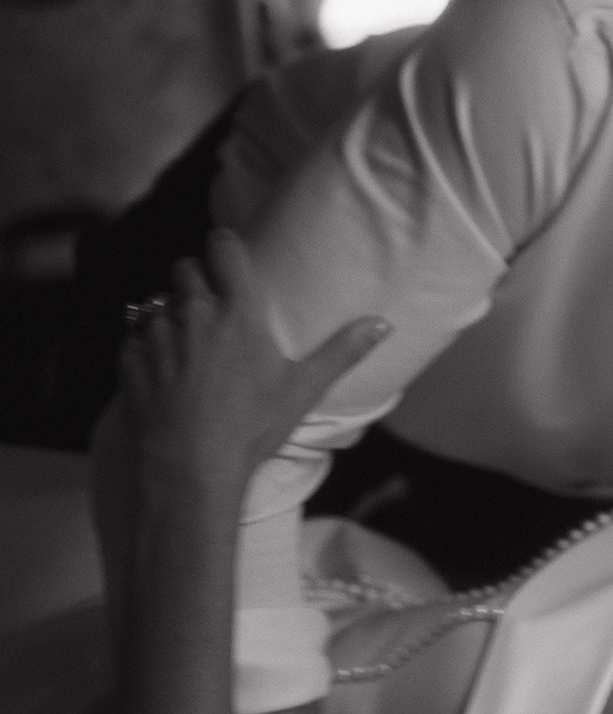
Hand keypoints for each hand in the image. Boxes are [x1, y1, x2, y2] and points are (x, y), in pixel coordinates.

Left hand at [116, 229, 389, 493]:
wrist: (189, 467)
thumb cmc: (251, 428)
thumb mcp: (303, 389)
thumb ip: (343, 351)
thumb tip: (383, 325)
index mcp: (238, 312)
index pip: (223, 248)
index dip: (224, 246)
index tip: (229, 256)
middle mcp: (193, 312)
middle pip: (186, 268)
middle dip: (197, 280)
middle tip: (212, 307)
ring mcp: (156, 332)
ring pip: (158, 300)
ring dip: (171, 312)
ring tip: (187, 342)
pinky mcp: (128, 356)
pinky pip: (135, 334)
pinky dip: (147, 344)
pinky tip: (163, 369)